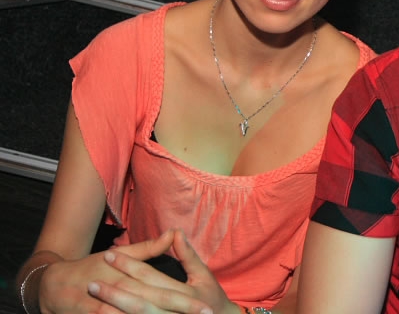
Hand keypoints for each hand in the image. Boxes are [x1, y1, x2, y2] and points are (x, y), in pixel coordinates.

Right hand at [37, 230, 177, 313]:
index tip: (207, 307)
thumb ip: (148, 248)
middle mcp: (120, 290)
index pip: (164, 288)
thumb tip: (173, 233)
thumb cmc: (91, 268)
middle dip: (178, 313)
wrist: (53, 285)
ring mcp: (105, 305)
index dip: (185, 300)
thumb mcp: (120, 254)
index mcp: (130, 275)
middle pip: (153, 305)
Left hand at [88, 230, 235, 313]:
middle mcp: (174, 311)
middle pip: (140, 301)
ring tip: (94, 302)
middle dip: (115, 292)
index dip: (129, 266)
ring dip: (113, 311)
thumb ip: (188, 256)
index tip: (108, 255)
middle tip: (91, 282)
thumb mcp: (203, 276)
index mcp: (185, 294)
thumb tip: (175, 232)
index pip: (151, 277)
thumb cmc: (212, 299)